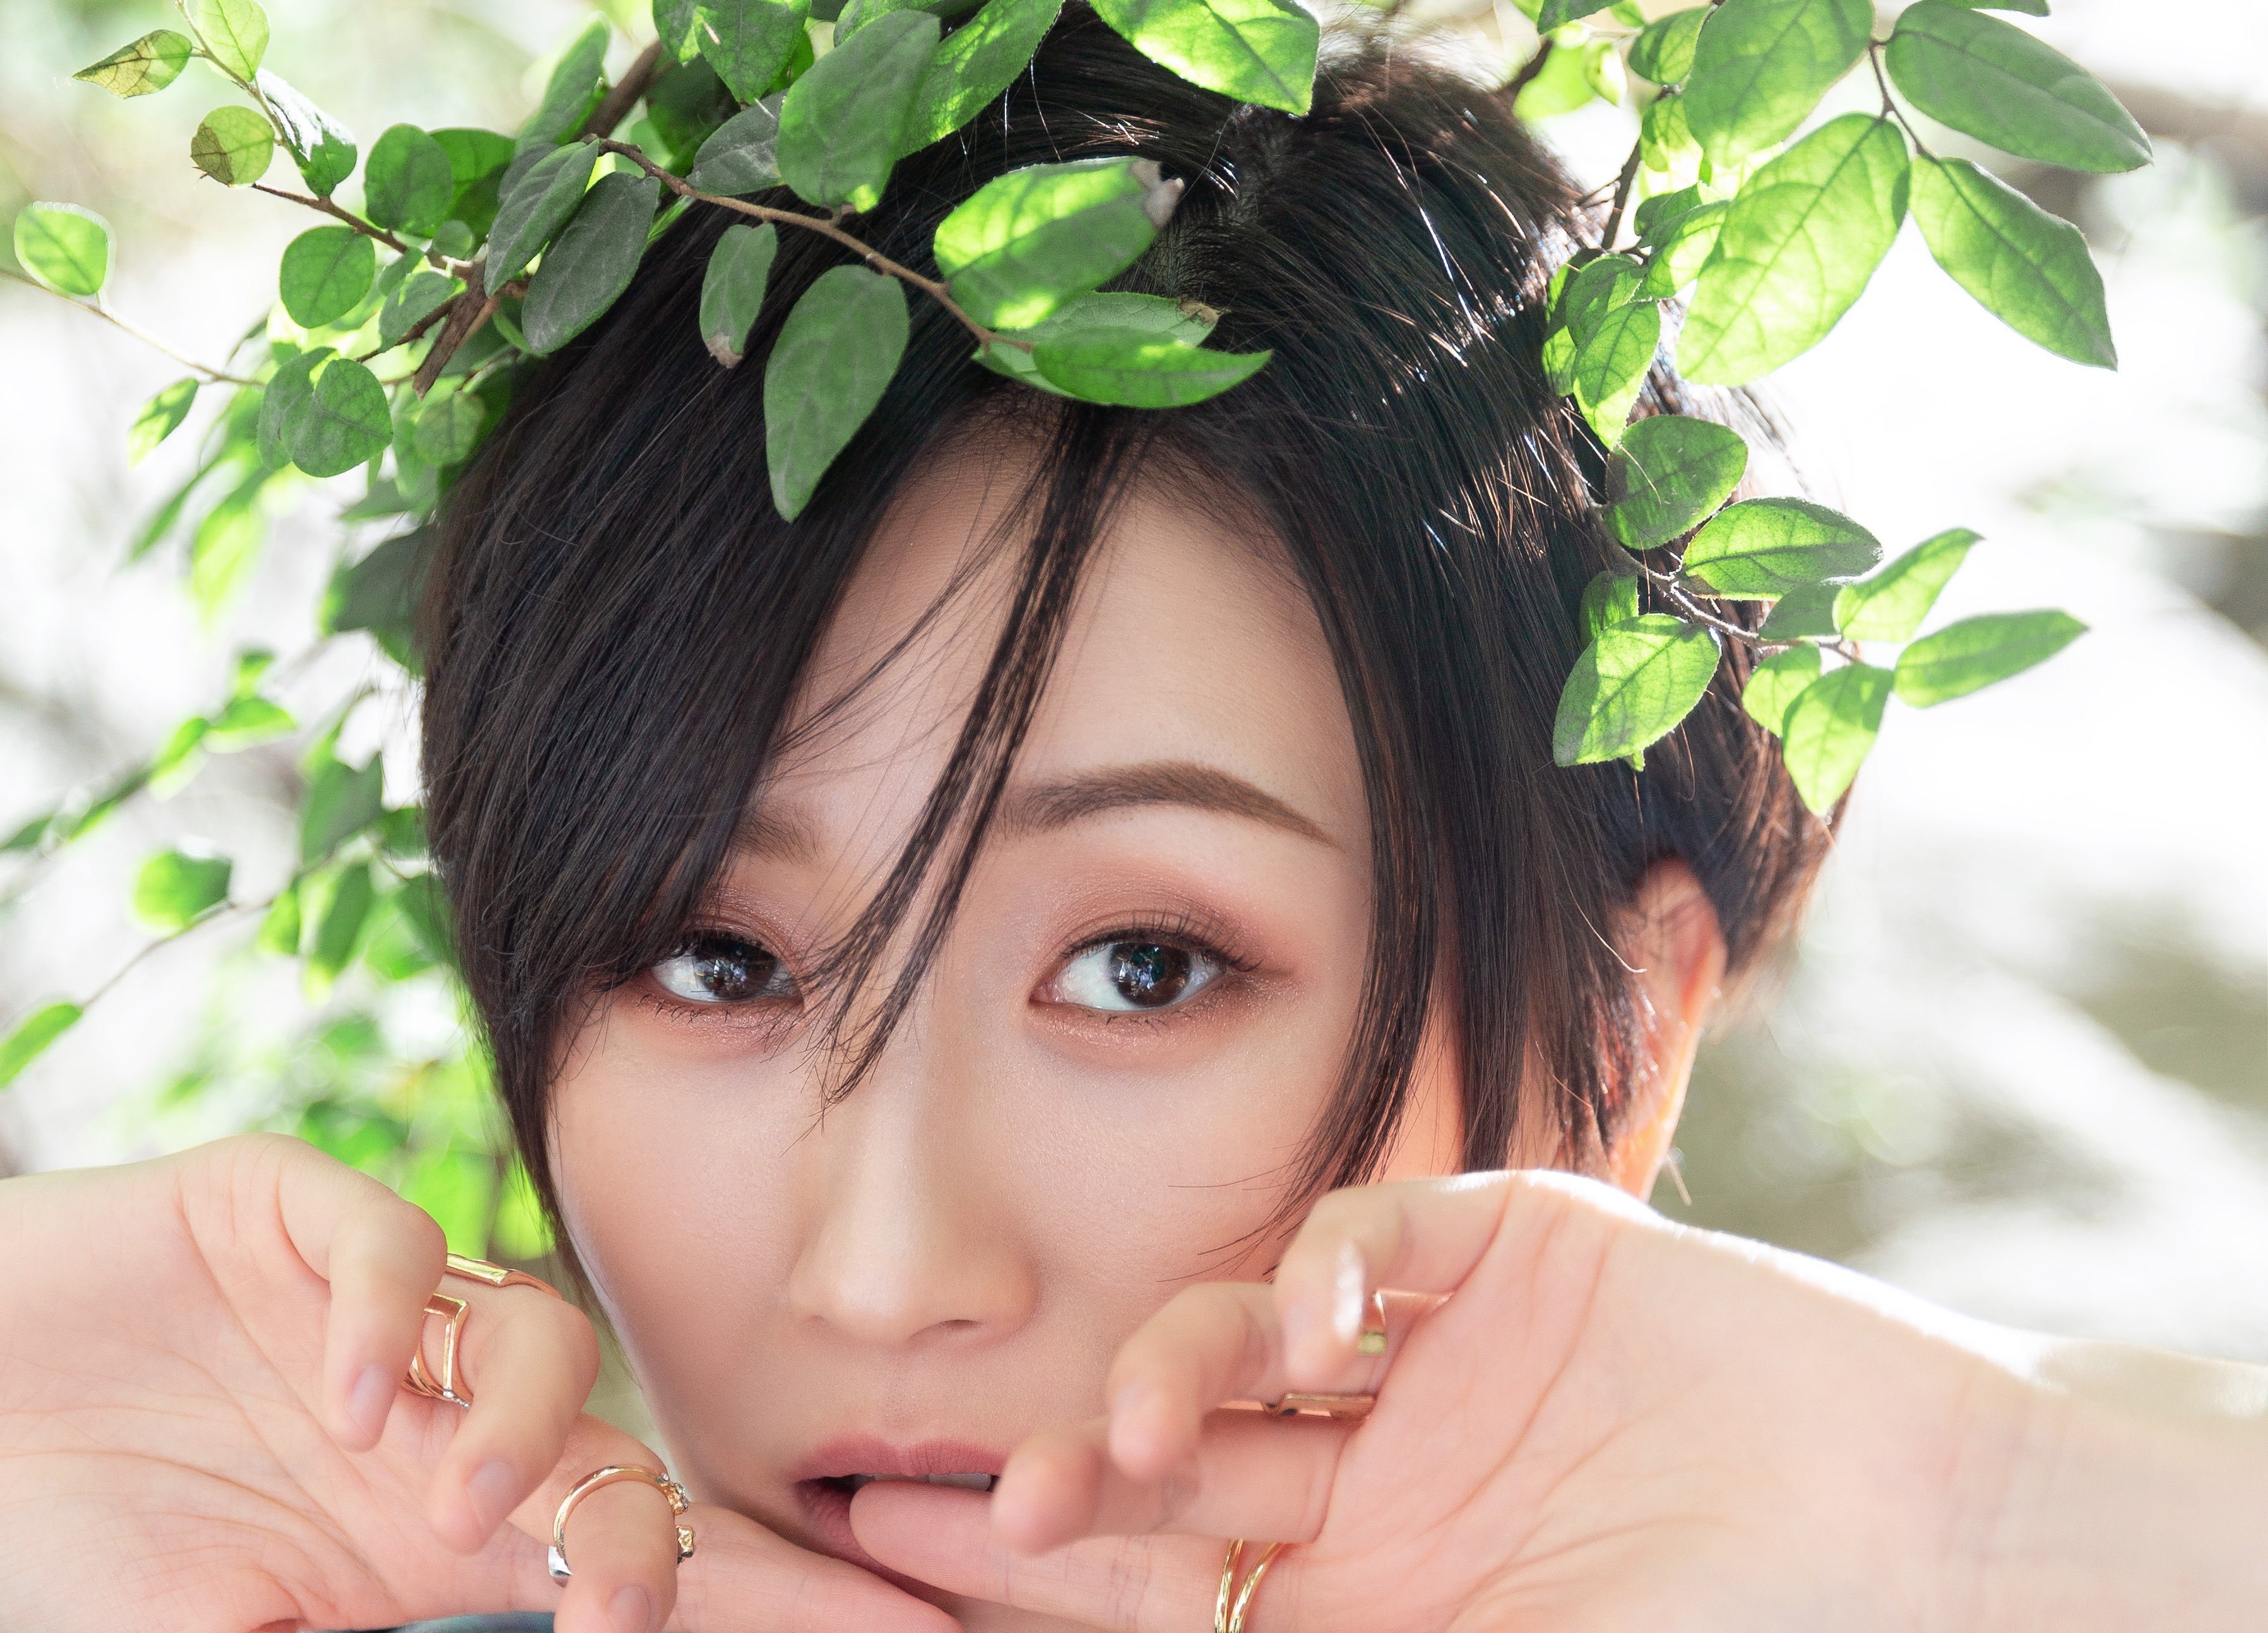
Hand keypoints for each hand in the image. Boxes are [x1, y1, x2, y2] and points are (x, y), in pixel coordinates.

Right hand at [0, 1136, 952, 1632]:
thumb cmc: (76, 1544)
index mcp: (443, 1525)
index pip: (637, 1555)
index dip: (770, 1590)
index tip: (899, 1627)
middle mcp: (442, 1408)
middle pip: (617, 1445)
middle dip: (656, 1526)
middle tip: (620, 1596)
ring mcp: (379, 1303)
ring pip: (539, 1324)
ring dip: (514, 1418)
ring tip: (439, 1502)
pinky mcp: (292, 1208)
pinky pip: (396, 1234)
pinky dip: (389, 1314)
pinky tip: (345, 1393)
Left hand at [848, 1170, 2045, 1632]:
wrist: (1946, 1549)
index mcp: (1364, 1597)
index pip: (1156, 1584)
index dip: (1028, 1573)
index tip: (885, 1561)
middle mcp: (1380, 1474)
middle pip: (1170, 1459)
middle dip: (1058, 1478)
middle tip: (965, 1507)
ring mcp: (1443, 1361)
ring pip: (1248, 1329)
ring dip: (1177, 1370)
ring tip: (1137, 1434)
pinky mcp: (1523, 1251)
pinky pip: (1391, 1235)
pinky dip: (1338, 1262)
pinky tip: (1324, 1320)